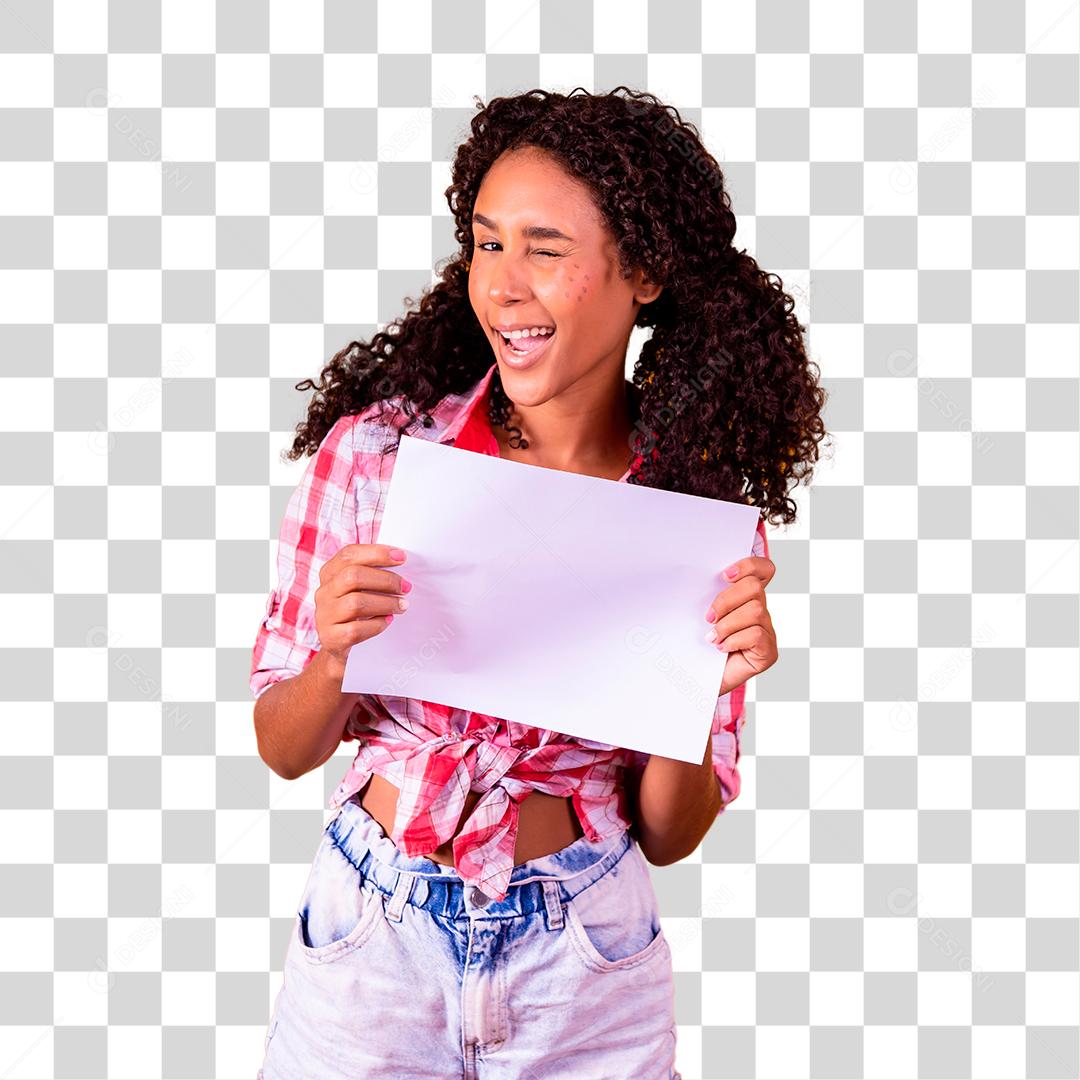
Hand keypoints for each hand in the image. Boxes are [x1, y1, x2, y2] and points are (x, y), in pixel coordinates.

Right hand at [314, 543, 410, 675]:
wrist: (339, 646)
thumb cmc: (355, 611)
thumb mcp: (358, 588)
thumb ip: (371, 572)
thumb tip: (400, 560)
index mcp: (329, 573)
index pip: (349, 555)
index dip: (377, 553)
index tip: (402, 557)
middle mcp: (323, 592)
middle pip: (353, 577)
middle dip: (385, 580)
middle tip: (406, 587)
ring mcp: (324, 616)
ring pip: (356, 603)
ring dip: (386, 603)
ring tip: (402, 606)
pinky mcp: (331, 637)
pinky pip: (356, 629)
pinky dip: (377, 624)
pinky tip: (388, 621)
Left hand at [705, 555, 777, 696]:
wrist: (697, 681)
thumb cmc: (698, 647)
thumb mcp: (699, 616)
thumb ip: (706, 596)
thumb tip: (693, 578)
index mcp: (746, 598)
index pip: (763, 570)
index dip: (749, 565)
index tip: (724, 575)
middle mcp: (761, 611)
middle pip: (754, 587)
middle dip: (726, 599)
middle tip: (708, 617)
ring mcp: (767, 632)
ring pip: (755, 611)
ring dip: (727, 624)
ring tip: (713, 637)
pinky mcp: (768, 652)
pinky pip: (756, 635)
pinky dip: (734, 640)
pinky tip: (722, 648)